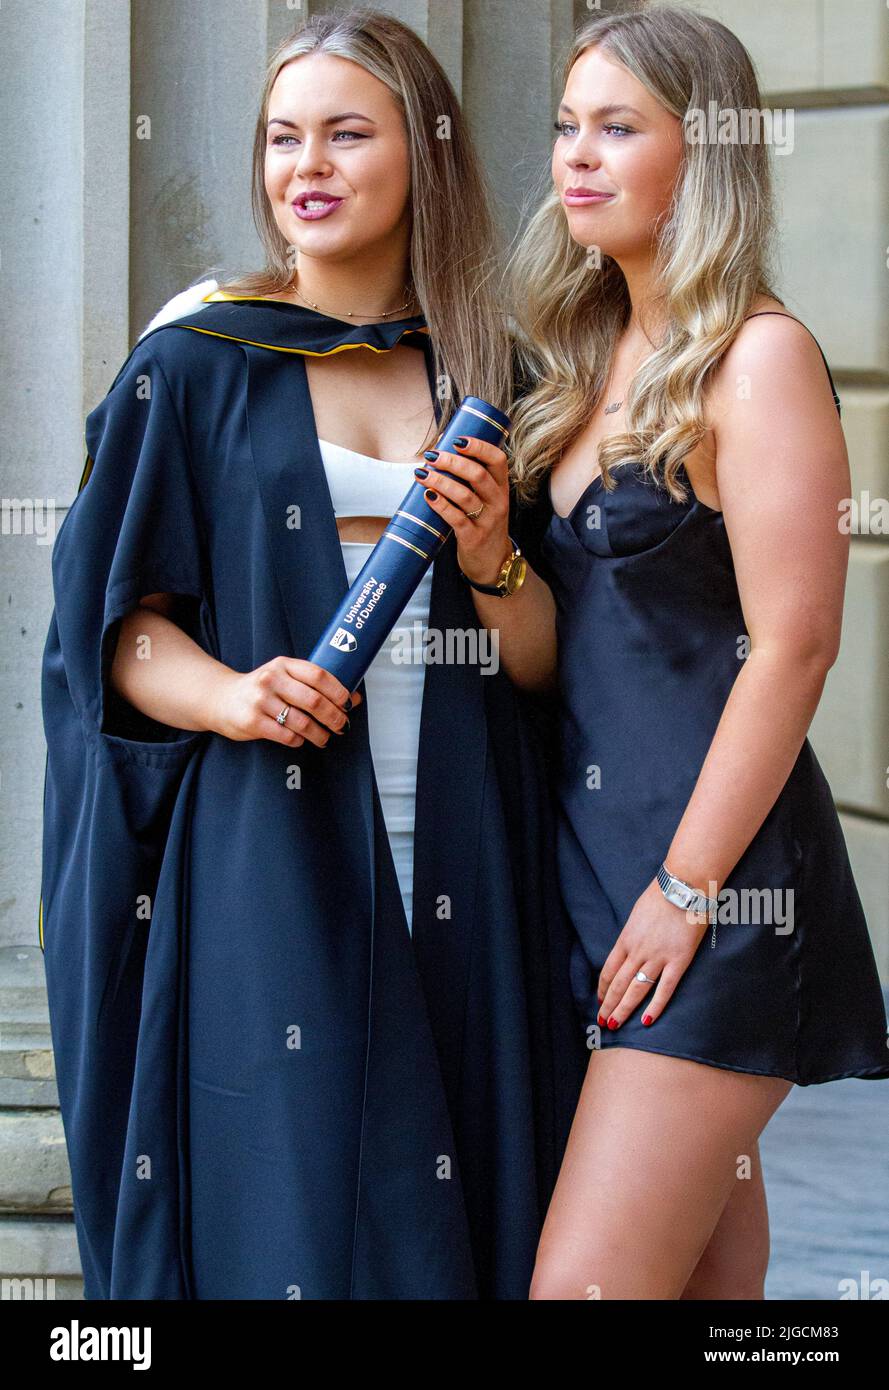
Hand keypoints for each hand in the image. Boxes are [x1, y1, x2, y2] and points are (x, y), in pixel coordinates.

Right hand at [209, 656, 361, 747]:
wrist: (221, 698)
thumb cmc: (262, 689)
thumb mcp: (284, 677)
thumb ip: (314, 685)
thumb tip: (353, 698)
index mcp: (283, 665)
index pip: (319, 675)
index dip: (339, 691)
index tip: (349, 704)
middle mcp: (271, 680)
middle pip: (314, 701)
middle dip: (334, 717)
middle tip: (342, 725)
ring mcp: (260, 701)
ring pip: (302, 722)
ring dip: (320, 734)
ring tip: (324, 738)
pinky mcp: (252, 722)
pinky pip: (286, 736)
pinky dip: (299, 740)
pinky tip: (300, 739)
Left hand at [415, 435, 511, 584]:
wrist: (493, 564)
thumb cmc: (483, 525)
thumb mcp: (487, 501)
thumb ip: (472, 481)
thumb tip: (440, 454)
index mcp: (501, 488)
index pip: (497, 459)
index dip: (478, 446)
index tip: (457, 440)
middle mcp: (498, 502)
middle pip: (477, 474)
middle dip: (451, 462)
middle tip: (431, 456)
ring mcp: (487, 521)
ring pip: (464, 495)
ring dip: (440, 481)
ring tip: (421, 474)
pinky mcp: (473, 538)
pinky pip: (455, 518)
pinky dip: (440, 505)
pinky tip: (427, 496)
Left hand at [596, 878, 710, 1029]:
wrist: (684, 887)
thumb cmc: (661, 895)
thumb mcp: (637, 914)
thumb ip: (632, 934)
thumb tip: (628, 948)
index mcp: (626, 938)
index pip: (609, 970)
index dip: (603, 988)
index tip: (600, 1001)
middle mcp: (638, 950)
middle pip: (619, 984)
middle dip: (609, 1005)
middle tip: (602, 1021)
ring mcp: (658, 957)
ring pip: (636, 989)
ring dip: (624, 1009)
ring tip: (615, 1025)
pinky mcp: (679, 960)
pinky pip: (665, 988)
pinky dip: (655, 1006)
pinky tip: (646, 1020)